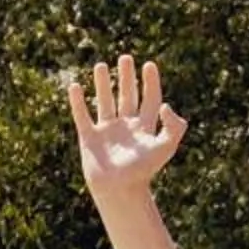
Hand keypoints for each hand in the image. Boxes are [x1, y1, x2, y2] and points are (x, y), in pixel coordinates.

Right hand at [68, 54, 184, 195]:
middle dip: (127, 78)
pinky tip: (75, 86)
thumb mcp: (166, 147)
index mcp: (145, 128)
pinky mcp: (89, 137)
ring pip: (105, 102)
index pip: (150, 99)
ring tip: (101, 65)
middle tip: (126, 58)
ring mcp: (107, 131)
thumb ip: (173, 125)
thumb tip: (165, 104)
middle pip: (127, 96)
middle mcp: (126, 126)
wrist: (119, 190)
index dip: (151, 82)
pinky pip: (83, 115)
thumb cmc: (144, 172)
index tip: (149, 65)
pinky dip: (78, 101)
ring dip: (103, 84)